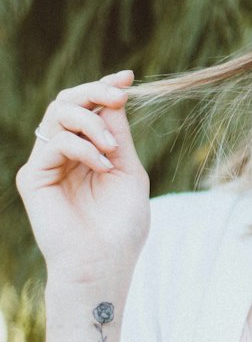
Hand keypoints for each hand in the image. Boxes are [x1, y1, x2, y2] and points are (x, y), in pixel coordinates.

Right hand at [15, 71, 150, 285]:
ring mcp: (46, 164)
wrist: (103, 264)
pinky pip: (54, 142)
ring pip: (58, 114)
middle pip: (67, 102)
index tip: (128, 77)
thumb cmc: (121, 226)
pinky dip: (82, 147)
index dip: (105, 87)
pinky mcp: (32, 178)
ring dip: (91, 122)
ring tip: (112, 148)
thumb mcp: (128, 170)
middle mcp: (63, 154)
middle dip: (95, 91)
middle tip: (119, 95)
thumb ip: (118, 135)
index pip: (89, 109)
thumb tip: (115, 96)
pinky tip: (101, 165)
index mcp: (87, 151)